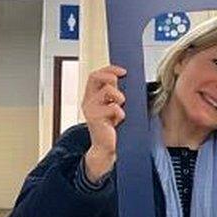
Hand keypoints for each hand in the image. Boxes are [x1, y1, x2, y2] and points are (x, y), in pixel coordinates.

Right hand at [81, 65, 126, 182]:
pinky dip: (121, 112)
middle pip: (95, 77)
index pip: (95, 75)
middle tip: (122, 86)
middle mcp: (88, 100)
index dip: (109, 69)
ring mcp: (90, 109)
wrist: (107, 147)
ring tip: (121, 108)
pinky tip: (120, 120)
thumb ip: (116, 94)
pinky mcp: (94, 118)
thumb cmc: (113, 126)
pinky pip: (113, 108)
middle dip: (112, 77)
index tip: (124, 71)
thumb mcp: (115, 106)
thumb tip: (128, 80)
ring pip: (107, 91)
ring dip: (120, 97)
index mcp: (92, 95)